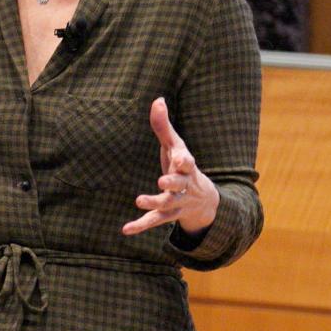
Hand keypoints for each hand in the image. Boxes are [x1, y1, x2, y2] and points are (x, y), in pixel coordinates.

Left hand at [122, 96, 216, 236]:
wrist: (204, 200)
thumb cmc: (183, 166)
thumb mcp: (176, 147)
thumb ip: (164, 126)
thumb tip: (157, 100)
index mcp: (186, 167)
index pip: (187, 163)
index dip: (184, 161)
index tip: (181, 159)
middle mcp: (183, 186)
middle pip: (179, 185)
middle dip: (172, 183)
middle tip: (162, 181)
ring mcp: (177, 202)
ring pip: (167, 204)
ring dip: (154, 203)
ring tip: (139, 200)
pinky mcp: (167, 215)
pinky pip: (154, 221)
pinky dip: (141, 226)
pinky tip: (126, 230)